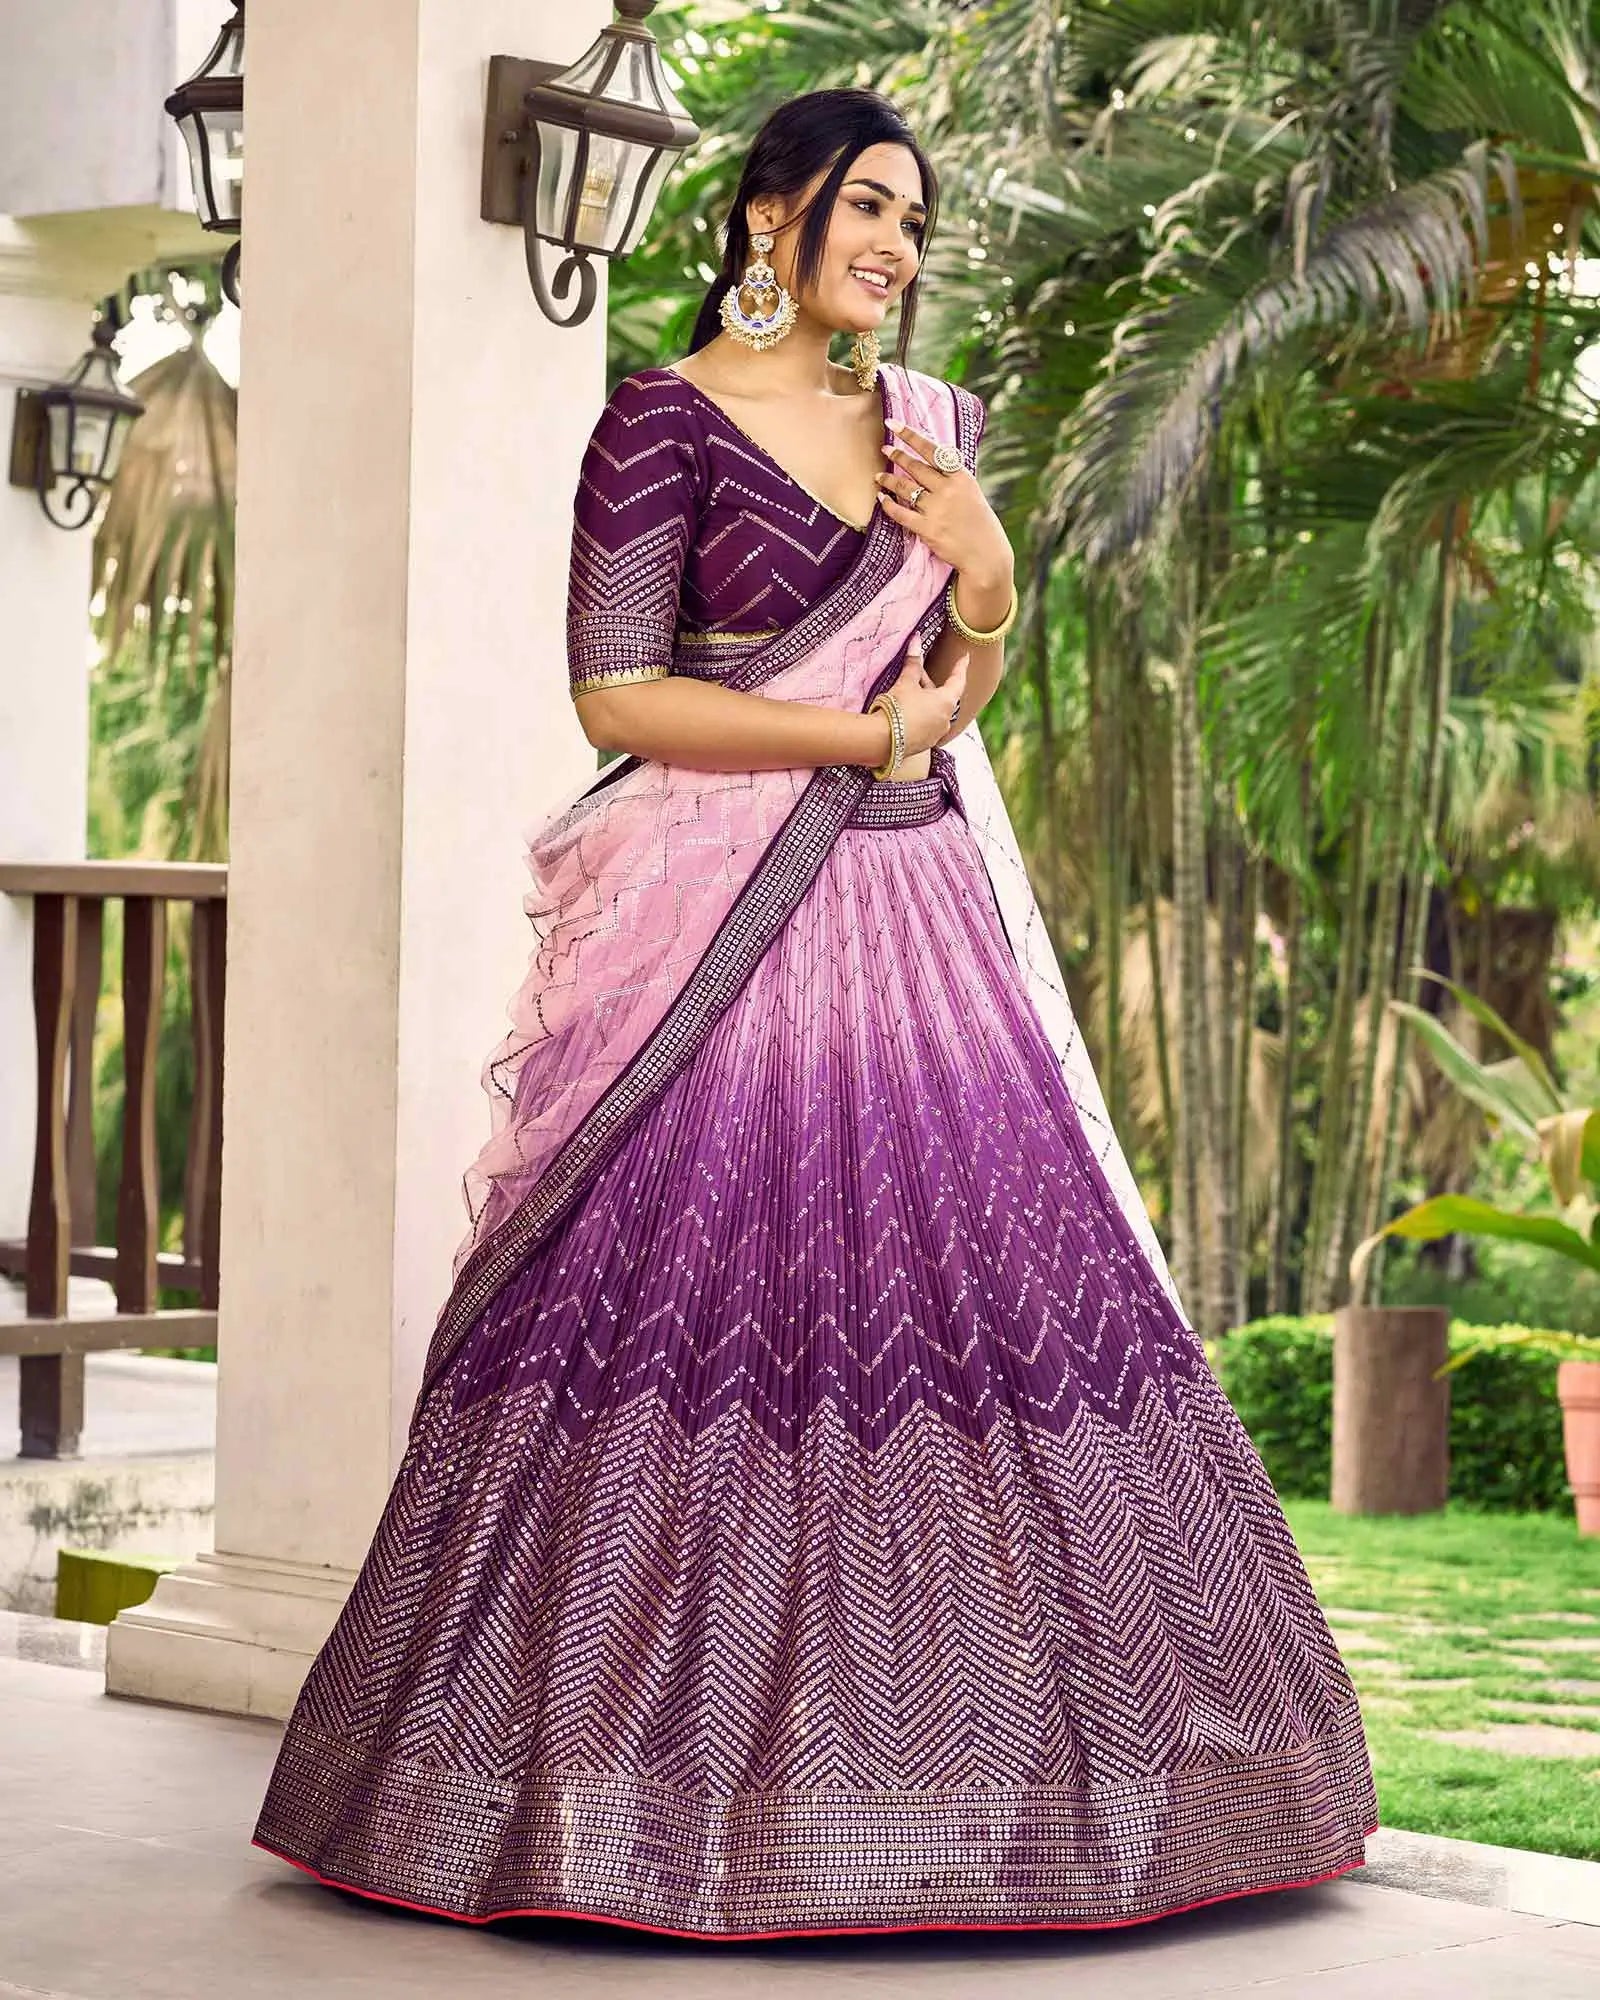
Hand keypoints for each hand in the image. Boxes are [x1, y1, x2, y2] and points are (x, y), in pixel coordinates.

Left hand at [875, 421, 1014, 587]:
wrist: (985, 554)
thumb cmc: (979, 523)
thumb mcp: (972, 493)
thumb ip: (952, 479)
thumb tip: (931, 463)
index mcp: (961, 477)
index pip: (932, 450)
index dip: (911, 435)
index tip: (894, 424)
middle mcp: (948, 490)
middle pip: (916, 467)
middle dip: (897, 456)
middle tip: (884, 449)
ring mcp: (937, 509)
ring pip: (905, 488)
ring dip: (889, 480)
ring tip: (878, 476)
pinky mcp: (927, 529)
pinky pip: (901, 513)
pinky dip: (888, 505)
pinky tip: (882, 499)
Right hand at [884, 634, 969, 756]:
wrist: (881, 741)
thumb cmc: (897, 708)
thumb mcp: (905, 683)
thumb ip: (913, 663)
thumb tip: (916, 640)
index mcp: (946, 702)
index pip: (958, 680)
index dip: (960, 667)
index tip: (965, 657)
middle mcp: (946, 719)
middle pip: (943, 696)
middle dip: (930, 683)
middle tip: (917, 672)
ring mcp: (936, 734)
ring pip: (935, 711)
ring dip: (925, 699)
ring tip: (908, 691)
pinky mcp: (925, 744)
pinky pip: (927, 724)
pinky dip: (921, 714)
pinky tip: (906, 710)